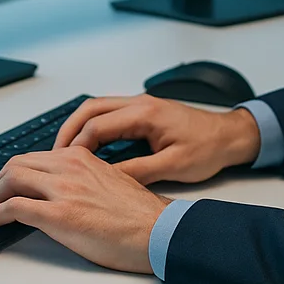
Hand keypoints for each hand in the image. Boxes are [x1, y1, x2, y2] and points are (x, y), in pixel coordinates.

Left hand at [0, 146, 169, 272]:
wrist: (158, 231)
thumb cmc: (140, 216)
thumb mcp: (109, 182)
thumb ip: (84, 179)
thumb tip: (62, 192)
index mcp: (82, 158)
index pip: (34, 157)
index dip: (14, 172)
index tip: (7, 185)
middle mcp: (69, 167)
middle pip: (16, 164)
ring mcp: (63, 190)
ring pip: (10, 179)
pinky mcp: (59, 215)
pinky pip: (14, 207)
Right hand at [52, 94, 261, 184]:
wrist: (230, 135)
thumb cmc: (209, 148)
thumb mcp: (173, 166)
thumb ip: (137, 172)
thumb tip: (105, 180)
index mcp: (145, 113)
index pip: (97, 125)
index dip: (77, 146)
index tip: (63, 165)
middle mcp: (139, 103)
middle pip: (89, 109)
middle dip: (68, 131)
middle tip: (53, 155)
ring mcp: (140, 105)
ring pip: (97, 109)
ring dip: (78, 128)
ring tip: (64, 153)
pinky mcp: (143, 113)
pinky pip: (109, 115)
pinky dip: (92, 128)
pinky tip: (87, 148)